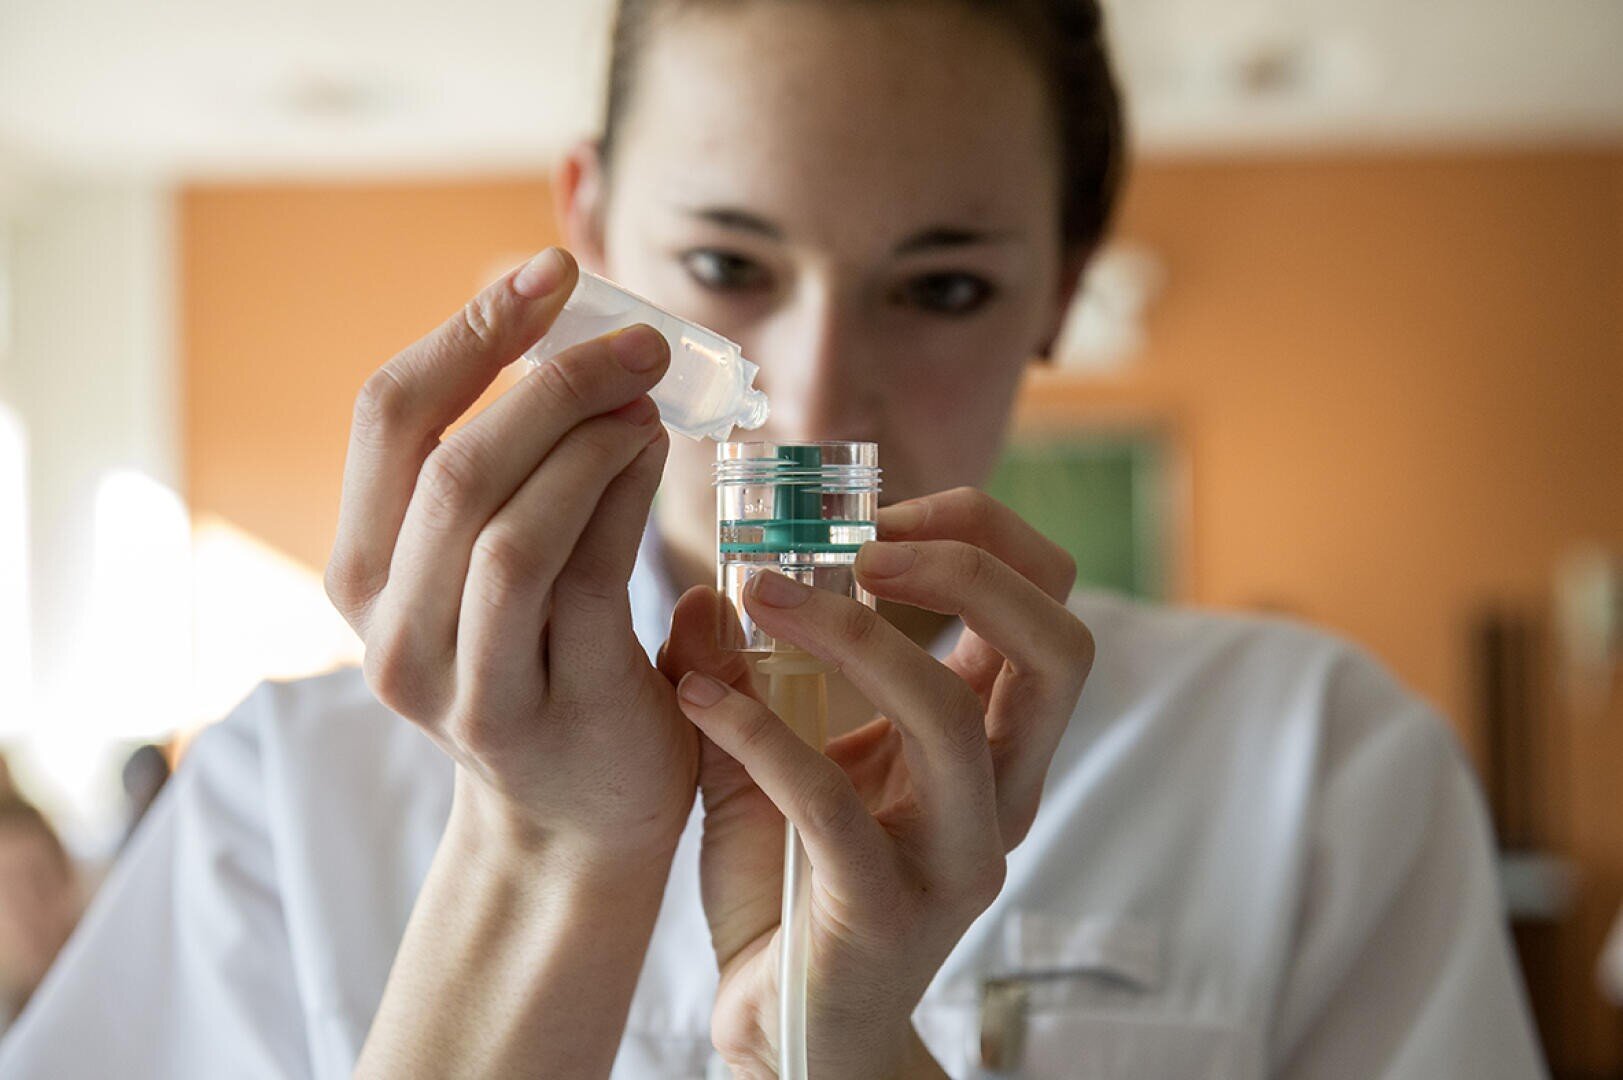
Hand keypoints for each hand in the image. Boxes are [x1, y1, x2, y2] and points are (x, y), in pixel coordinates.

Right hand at [326, 247, 695, 863]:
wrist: (578, 820)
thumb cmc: (549, 667)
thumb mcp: (491, 571)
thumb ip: (506, 477)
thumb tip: (585, 346)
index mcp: (360, 568)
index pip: (389, 416)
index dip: (470, 330)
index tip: (551, 271)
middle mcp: (384, 624)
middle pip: (450, 459)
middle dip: (550, 378)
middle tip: (639, 340)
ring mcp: (450, 677)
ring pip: (504, 521)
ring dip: (587, 437)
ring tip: (650, 397)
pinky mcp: (528, 707)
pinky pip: (573, 576)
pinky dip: (619, 496)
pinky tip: (656, 453)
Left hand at [659, 488, 1094, 1077]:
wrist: (784, 1029)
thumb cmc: (791, 889)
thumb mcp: (770, 759)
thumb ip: (746, 675)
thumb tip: (710, 588)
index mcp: (993, 743)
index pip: (1045, 605)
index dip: (976, 536)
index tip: (870, 517)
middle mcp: (1002, 793)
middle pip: (1056, 646)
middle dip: (966, 566)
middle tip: (859, 542)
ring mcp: (956, 857)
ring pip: (951, 714)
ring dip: (851, 633)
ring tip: (760, 592)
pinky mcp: (888, 910)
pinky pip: (833, 801)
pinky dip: (760, 732)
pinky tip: (696, 700)